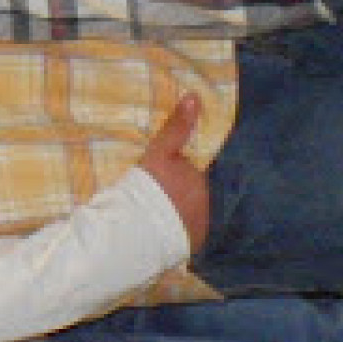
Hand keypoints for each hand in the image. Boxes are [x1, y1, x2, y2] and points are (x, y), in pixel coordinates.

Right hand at [137, 94, 209, 251]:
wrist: (134, 230)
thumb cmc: (147, 187)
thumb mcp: (159, 153)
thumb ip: (177, 127)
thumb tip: (194, 96)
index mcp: (201, 180)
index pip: (199, 172)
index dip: (186, 171)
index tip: (169, 174)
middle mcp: (207, 204)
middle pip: (197, 193)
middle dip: (185, 191)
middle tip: (163, 192)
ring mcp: (200, 227)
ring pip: (193, 213)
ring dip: (182, 212)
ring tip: (160, 213)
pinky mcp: (190, 245)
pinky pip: (187, 233)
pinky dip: (178, 230)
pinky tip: (162, 229)